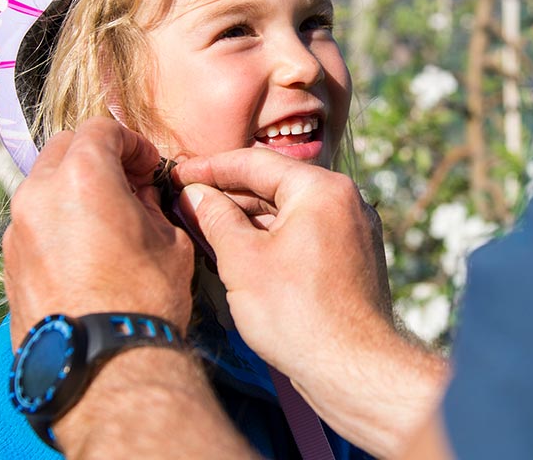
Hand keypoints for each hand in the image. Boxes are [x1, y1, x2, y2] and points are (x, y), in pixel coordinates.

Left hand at [3, 118, 194, 347]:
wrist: (101, 364)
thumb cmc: (143, 300)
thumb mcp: (169, 241)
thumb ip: (151, 204)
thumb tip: (141, 196)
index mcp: (82, 176)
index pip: (102, 129)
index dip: (132, 143)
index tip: (148, 168)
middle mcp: (39, 194)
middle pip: (64, 148)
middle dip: (95, 157)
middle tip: (126, 185)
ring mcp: (17, 229)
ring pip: (42, 185)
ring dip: (71, 189)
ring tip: (104, 221)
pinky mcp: (8, 262)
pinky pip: (32, 223)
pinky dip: (55, 223)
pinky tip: (82, 252)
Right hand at [174, 150, 390, 364]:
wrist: (353, 369)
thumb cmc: (298, 314)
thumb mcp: (241, 260)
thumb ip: (214, 218)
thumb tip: (194, 195)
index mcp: (321, 189)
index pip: (255, 163)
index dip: (210, 167)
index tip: (179, 173)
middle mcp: (345, 201)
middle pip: (274, 185)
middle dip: (227, 195)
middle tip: (186, 202)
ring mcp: (352, 230)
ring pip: (288, 212)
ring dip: (247, 219)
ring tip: (205, 228)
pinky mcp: (352, 259)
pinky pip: (304, 234)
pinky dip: (271, 238)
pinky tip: (240, 253)